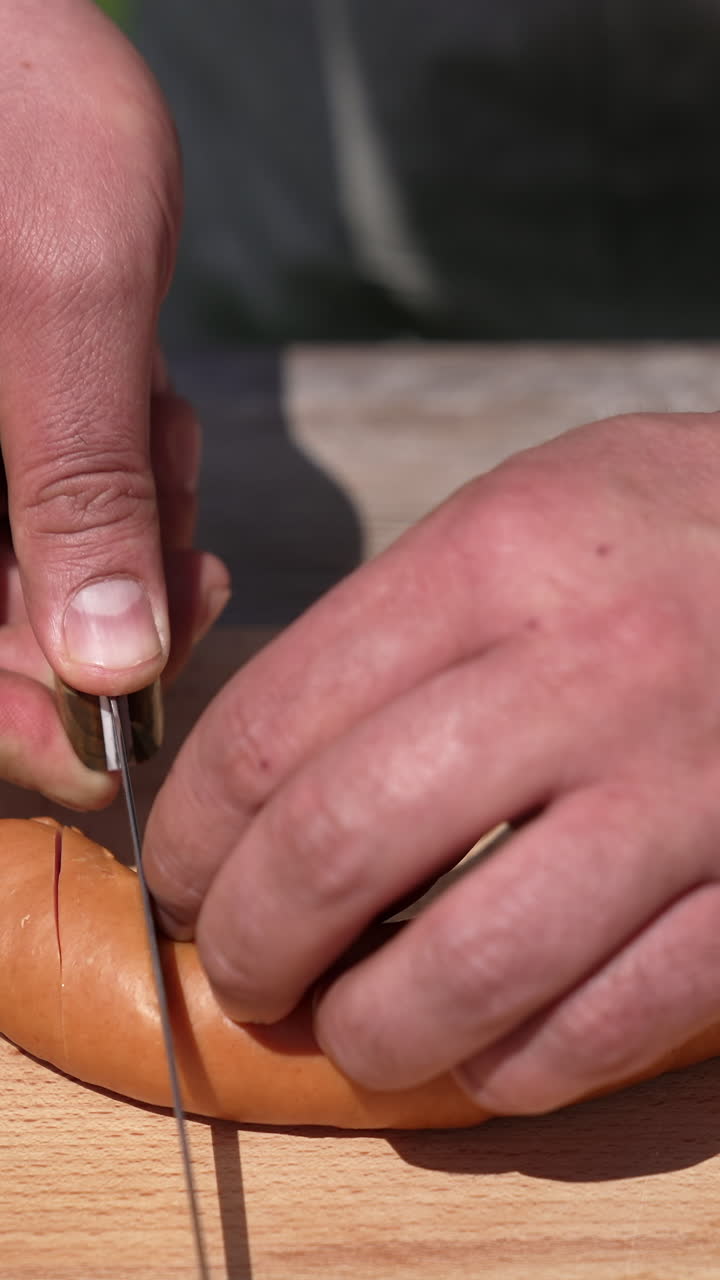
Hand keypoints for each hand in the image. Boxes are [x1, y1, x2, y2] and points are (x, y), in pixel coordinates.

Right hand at [0, 1, 228, 806]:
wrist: (7, 27)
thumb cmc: (10, 115)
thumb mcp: (56, 301)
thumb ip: (77, 486)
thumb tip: (100, 663)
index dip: (21, 726)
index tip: (124, 740)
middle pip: (9, 629)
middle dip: (116, 598)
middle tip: (189, 553)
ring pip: (65, 568)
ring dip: (140, 524)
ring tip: (153, 416)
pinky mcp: (17, 436)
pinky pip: (88, 500)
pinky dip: (142, 478)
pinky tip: (149, 400)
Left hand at [144, 410, 719, 1113]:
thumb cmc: (678, 525)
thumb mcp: (531, 506)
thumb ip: (401, 617)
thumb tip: (273, 761)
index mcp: (498, 559)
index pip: (277, 722)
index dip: (196, 828)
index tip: (183, 874)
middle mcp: (583, 673)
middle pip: (344, 848)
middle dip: (253, 941)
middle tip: (240, 968)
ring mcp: (683, 788)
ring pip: (472, 966)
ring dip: (374, 1031)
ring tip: (350, 1029)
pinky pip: (610, 1020)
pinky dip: (519, 1064)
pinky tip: (486, 1050)